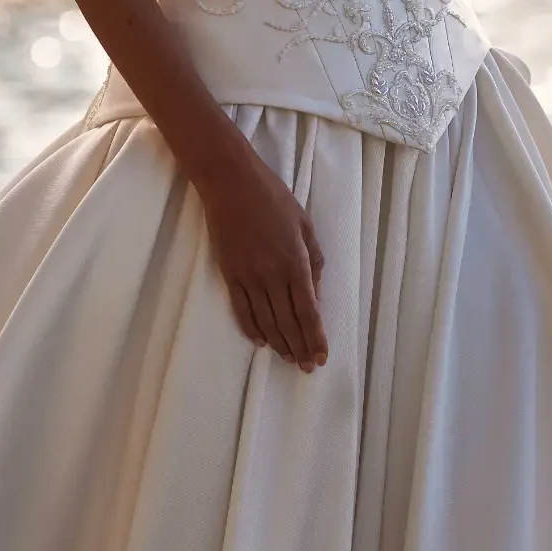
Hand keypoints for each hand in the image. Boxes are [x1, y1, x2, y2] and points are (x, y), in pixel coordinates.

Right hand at [193, 141, 327, 370]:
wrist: (230, 184)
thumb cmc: (273, 198)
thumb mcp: (305, 225)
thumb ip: (314, 261)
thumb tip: (315, 293)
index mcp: (296, 263)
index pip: (309, 311)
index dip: (315, 338)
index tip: (321, 357)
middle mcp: (273, 276)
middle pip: (288, 323)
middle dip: (299, 348)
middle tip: (306, 367)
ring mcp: (249, 278)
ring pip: (266, 322)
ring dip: (279, 344)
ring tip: (288, 359)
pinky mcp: (230, 275)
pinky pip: (242, 310)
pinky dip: (252, 330)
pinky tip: (261, 342)